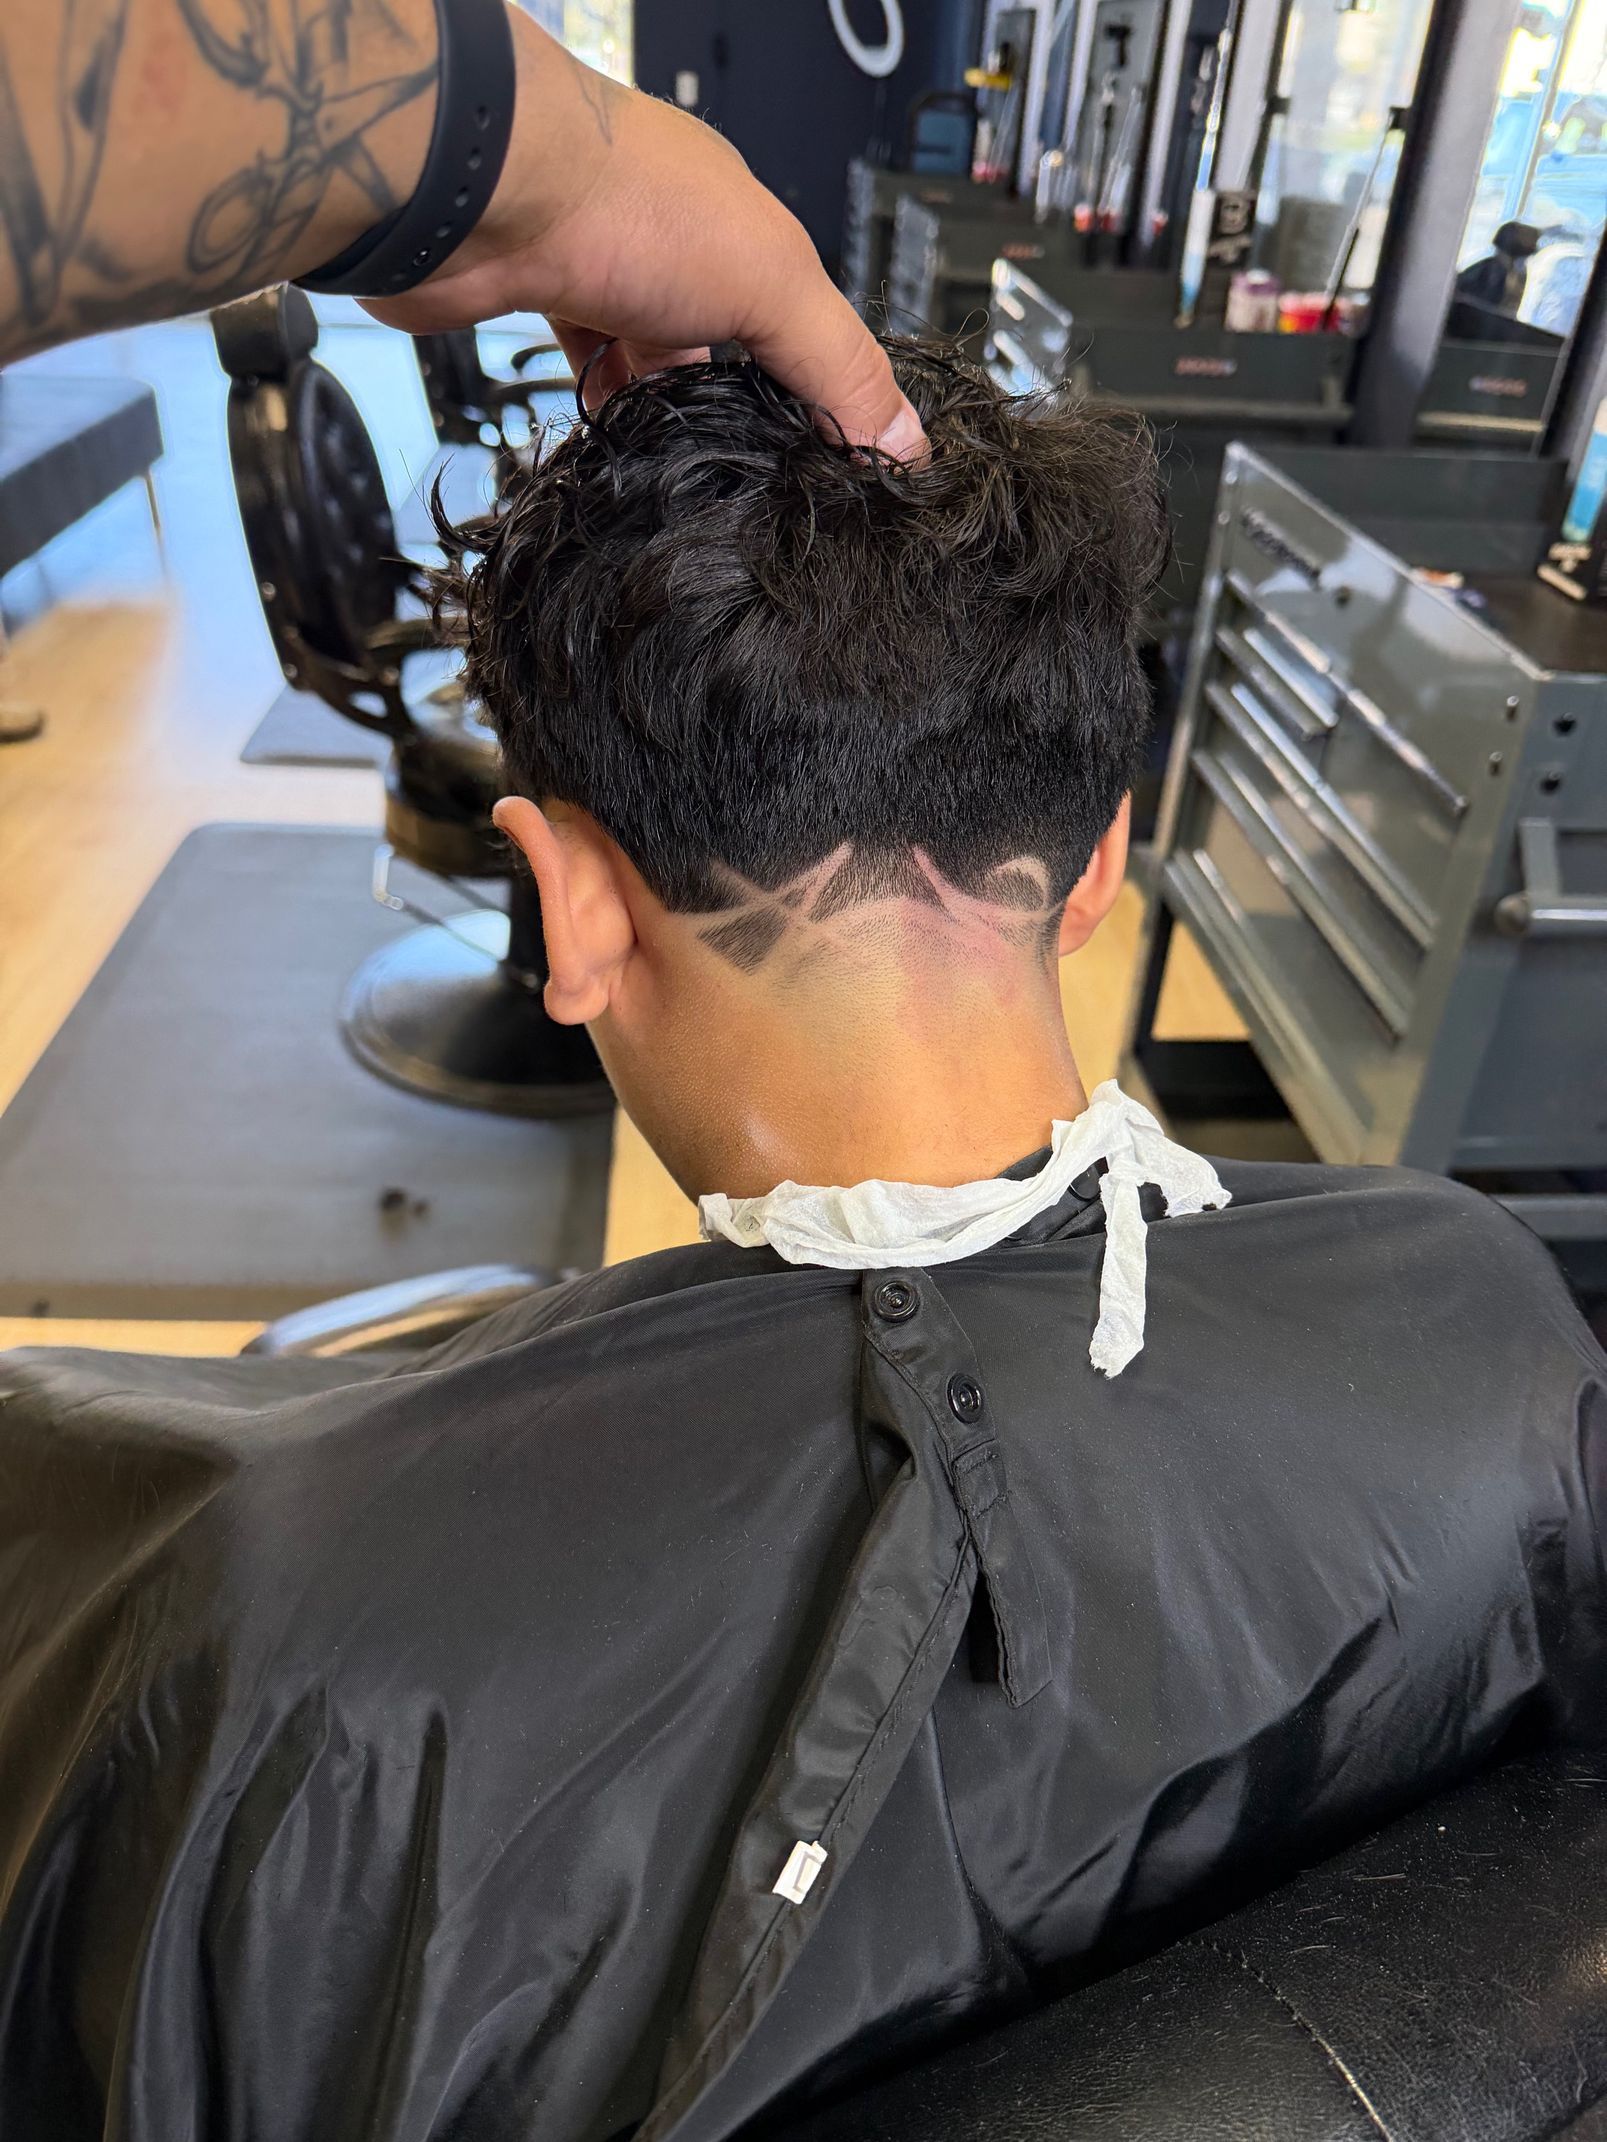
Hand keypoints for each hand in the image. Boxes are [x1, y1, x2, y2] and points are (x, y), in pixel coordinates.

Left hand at [363, 11, 923, 457]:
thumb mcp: (771, 287)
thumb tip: (903, 439)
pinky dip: (607, 405)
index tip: (830, 459)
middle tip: (753, 474)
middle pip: (728, 347)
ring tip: (685, 466)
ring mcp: (609, 271)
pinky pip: (591, 369)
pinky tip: (616, 439)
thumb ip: (838, 365)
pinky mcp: (546, 302)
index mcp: (744, 224)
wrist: (478, 191)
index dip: (817, 387)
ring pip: (657, 364)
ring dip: (668, 412)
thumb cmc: (618, 198)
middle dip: (738, 408)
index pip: (801, 320)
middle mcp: (677, 242)